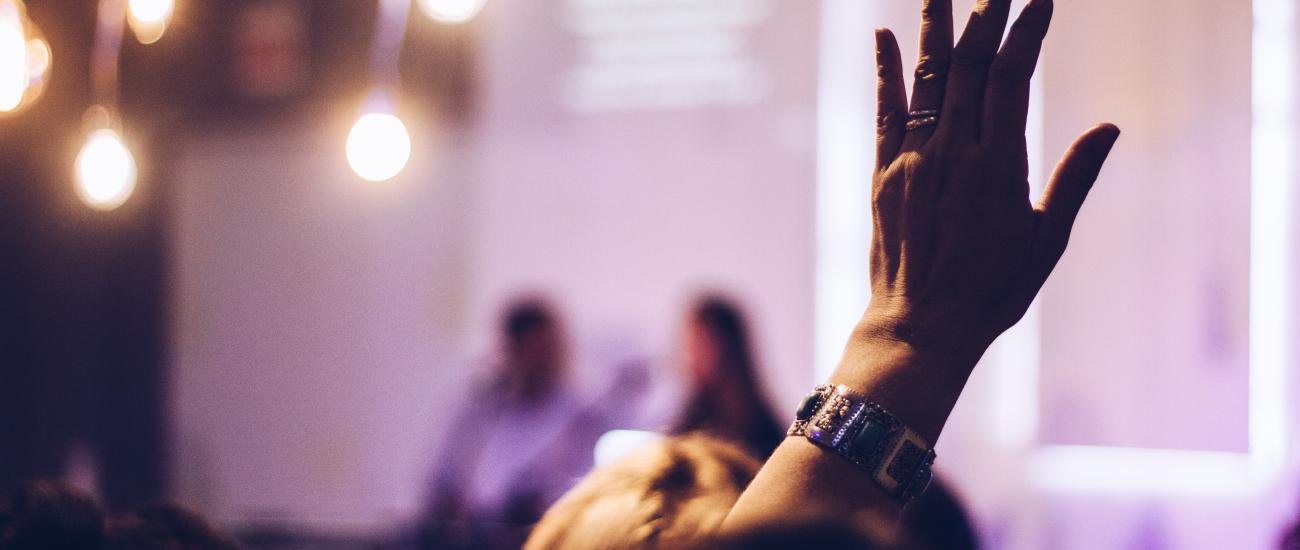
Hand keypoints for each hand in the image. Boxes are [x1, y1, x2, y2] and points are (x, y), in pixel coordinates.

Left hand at [862, 0, 1119, 358]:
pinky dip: (885, 72)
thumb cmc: (991, 292)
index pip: (1013, 78)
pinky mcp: (885, 174)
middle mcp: (953, 153)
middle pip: (970, 67)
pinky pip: (885, 112)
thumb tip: (1110, 128)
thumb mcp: (1046, 241)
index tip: (1040, 2)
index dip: (1026, 33)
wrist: (921, 327)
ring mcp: (913, 160)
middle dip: (985, 20)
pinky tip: (883, 36)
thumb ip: (1074, 180)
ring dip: (935, 30)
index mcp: (998, 165)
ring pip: (926, 80)